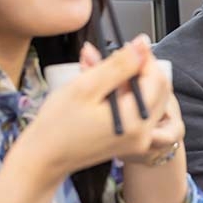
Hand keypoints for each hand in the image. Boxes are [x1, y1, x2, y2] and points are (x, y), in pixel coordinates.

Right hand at [21, 35, 174, 181]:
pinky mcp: (132, 141)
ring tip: (100, 72)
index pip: (157, 80)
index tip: (131, 44)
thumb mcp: (86, 87)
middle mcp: (144, 134)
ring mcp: (139, 140)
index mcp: (135, 122)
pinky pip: (138, 111)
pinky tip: (102, 89)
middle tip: (114, 58)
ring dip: (131, 81)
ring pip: (148, 99)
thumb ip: (118, 65)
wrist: (44, 158)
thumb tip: (142, 45)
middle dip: (139, 69)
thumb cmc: (57, 125)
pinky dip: (126, 95)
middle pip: (158, 90)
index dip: (146, 58)